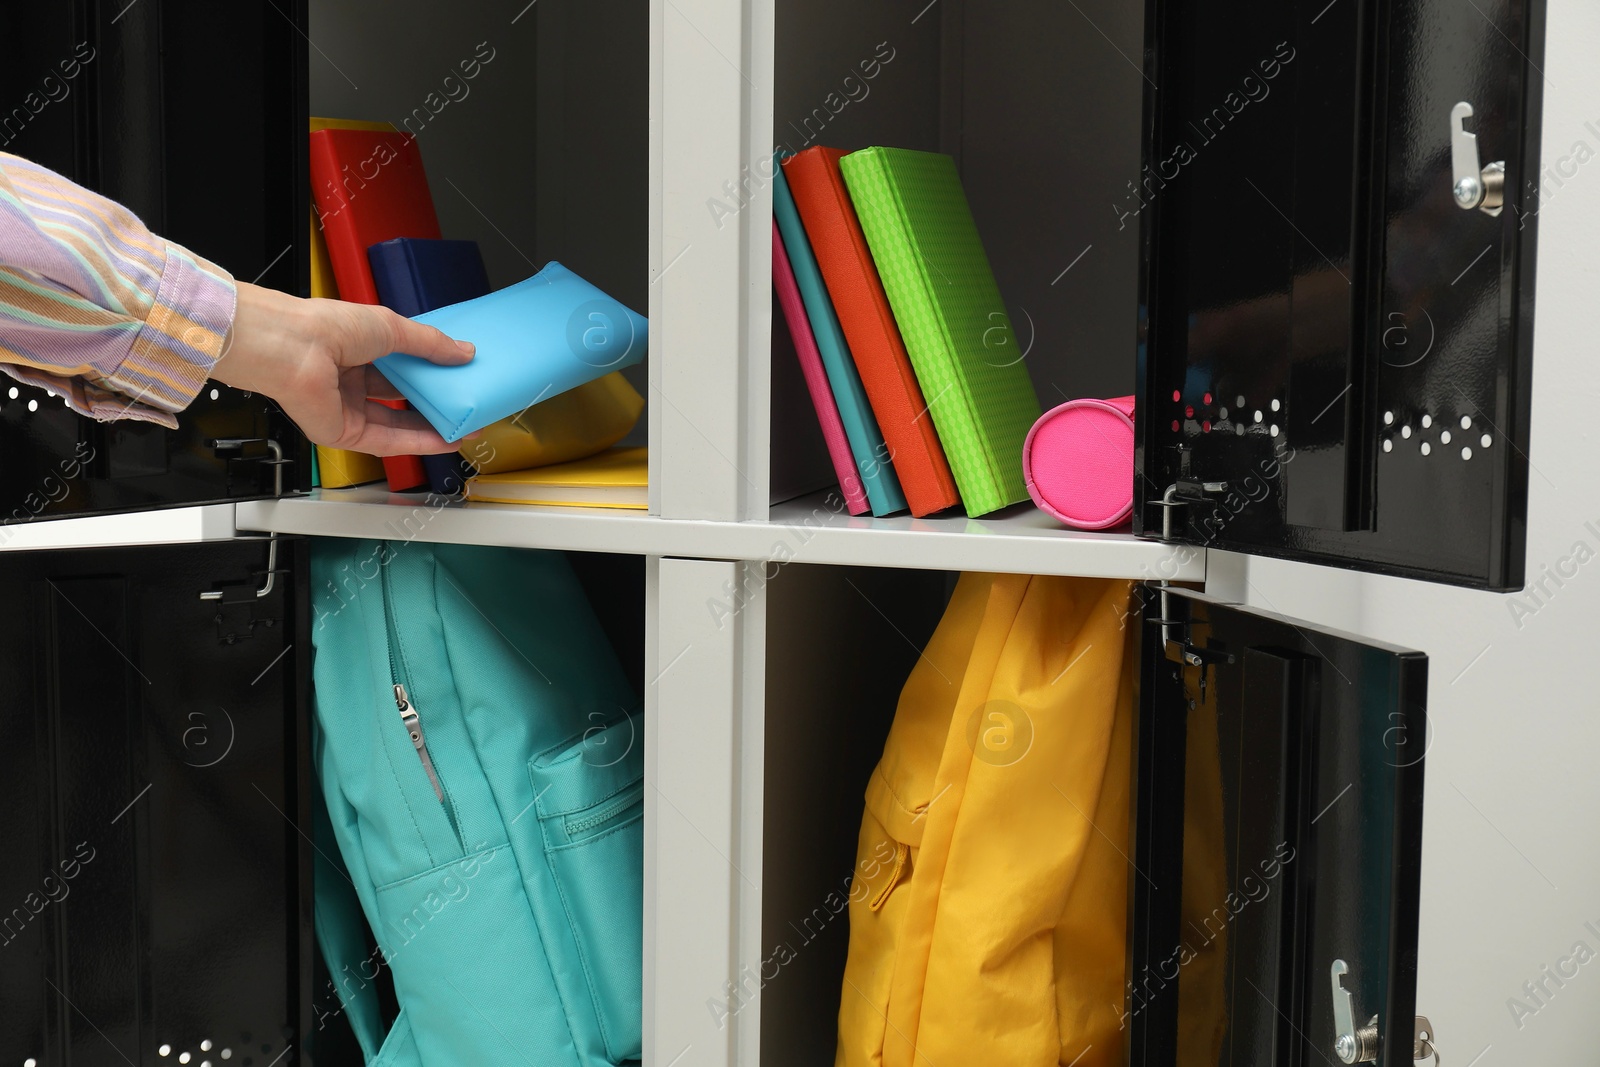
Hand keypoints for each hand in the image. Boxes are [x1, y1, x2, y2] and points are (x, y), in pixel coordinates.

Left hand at [208, 282, 473, 455]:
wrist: (292, 347)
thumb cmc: (326, 327)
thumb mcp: (392, 327)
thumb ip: (430, 344)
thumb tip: (463, 352)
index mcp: (356, 351)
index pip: (400, 369)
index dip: (430, 375)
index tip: (457, 379)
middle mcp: (349, 381)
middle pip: (400, 400)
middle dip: (434, 406)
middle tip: (465, 408)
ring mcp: (345, 409)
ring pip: (396, 425)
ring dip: (431, 429)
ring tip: (464, 428)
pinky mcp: (342, 433)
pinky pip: (385, 441)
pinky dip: (417, 443)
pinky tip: (444, 441)